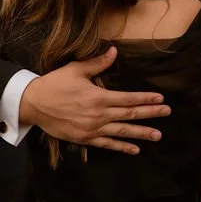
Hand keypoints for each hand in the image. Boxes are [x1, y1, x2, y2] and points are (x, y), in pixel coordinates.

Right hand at [20, 46, 170, 155]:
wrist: (33, 104)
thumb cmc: (54, 84)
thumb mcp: (75, 69)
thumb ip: (98, 63)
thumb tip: (114, 51)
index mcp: (98, 97)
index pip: (128, 98)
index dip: (145, 99)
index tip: (160, 99)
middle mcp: (99, 115)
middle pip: (130, 114)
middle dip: (150, 114)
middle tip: (167, 113)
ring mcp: (92, 129)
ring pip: (122, 132)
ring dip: (141, 133)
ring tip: (157, 135)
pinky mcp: (85, 139)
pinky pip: (107, 145)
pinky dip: (122, 147)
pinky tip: (135, 150)